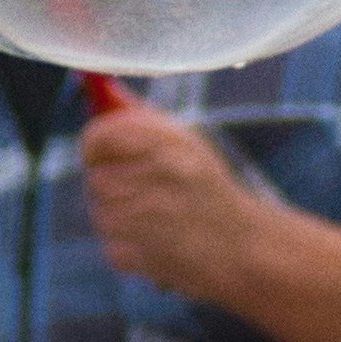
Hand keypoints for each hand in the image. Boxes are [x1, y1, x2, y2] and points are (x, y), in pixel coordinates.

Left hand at [77, 102, 277, 308]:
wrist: (245, 249)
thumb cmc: (210, 191)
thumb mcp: (186, 143)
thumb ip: (141, 117)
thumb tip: (101, 86)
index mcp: (168, 142)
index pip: (99, 135)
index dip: (95, 146)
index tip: (101, 154)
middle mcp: (157, 176)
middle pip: (96, 179)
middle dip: (111, 186)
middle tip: (140, 193)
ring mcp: (145, 218)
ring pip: (101, 213)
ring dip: (118, 218)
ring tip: (155, 219)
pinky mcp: (138, 255)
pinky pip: (111, 244)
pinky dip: (128, 246)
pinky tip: (158, 243)